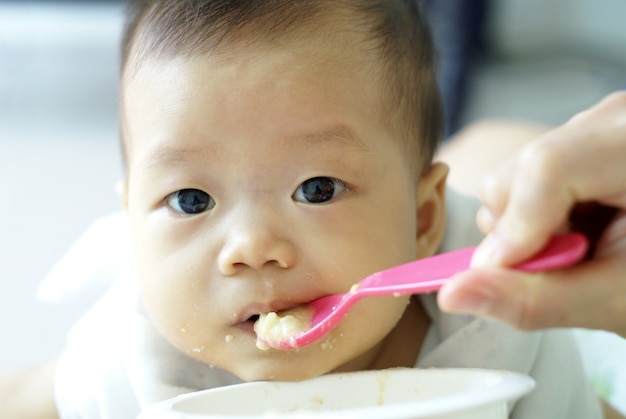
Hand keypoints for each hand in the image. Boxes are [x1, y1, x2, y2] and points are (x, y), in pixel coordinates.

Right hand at [438, 92, 625, 336]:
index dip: (516, 225)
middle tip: (569, 262)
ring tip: (582, 244)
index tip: (510, 272)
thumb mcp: (612, 300)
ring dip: (527, 227)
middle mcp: (611, 119)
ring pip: (507, 176)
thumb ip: (533, 299)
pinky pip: (520, 175)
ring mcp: (591, 123)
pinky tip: (581, 226)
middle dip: (518, 234)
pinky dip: (535, 214)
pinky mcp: (576, 134)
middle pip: (513, 173)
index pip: (547, 167)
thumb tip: (451, 293)